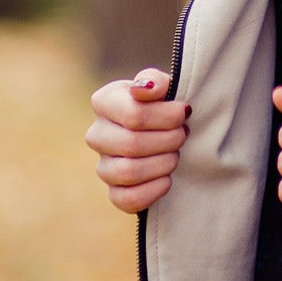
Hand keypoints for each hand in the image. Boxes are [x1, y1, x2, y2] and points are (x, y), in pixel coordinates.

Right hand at [86, 68, 189, 212]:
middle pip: (132, 144)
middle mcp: (97, 135)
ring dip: (163, 163)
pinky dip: (154, 190)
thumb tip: (146, 89)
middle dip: (168, 140)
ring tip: (176, 154)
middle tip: (184, 134)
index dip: (166, 116)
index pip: (132, 114)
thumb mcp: (163, 85)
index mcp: (105, 102)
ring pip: (128, 172)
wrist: (168, 132)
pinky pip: (128, 200)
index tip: (184, 112)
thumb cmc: (164, 104)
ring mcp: (103, 166)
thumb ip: (155, 81)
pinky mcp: (114, 193)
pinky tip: (168, 178)